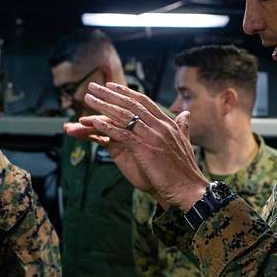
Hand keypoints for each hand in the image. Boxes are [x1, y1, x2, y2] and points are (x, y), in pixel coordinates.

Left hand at [63, 82, 207, 210]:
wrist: (188, 190)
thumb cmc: (184, 172)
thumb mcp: (184, 144)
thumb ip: (182, 127)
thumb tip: (186, 114)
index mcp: (168, 124)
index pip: (144, 102)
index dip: (126, 93)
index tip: (110, 86)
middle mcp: (160, 126)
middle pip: (131, 104)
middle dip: (110, 94)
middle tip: (92, 86)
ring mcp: (153, 136)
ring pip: (124, 116)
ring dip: (103, 106)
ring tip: (88, 98)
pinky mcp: (145, 149)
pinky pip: (122, 134)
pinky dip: (107, 126)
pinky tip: (93, 121)